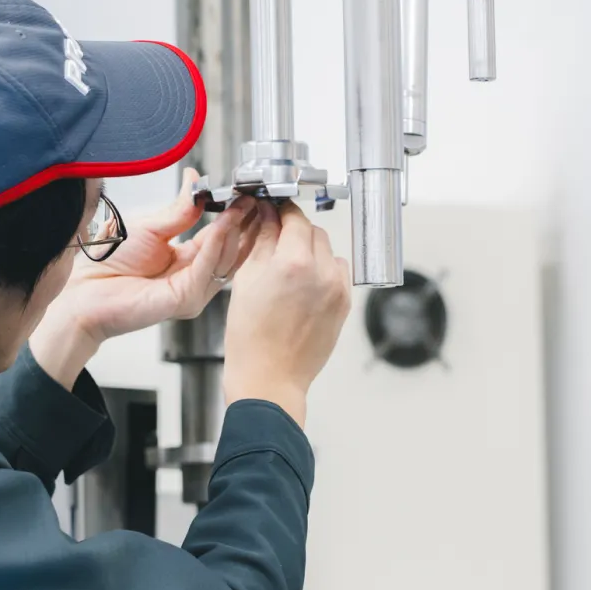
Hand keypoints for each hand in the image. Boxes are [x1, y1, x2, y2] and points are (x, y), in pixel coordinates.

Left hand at [30, 170, 256, 387]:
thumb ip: (180, 210)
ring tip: (242, 204)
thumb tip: (195, 181)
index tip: (246, 194)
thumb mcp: (151, 227)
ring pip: (225, 259)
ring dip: (235, 229)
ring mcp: (192, 290)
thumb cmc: (108, 263)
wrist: (84, 290)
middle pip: (231, 250)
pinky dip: (217, 245)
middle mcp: (192, 276)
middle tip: (256, 197)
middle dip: (244, 222)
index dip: (235, 215)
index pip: (221, 237)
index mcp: (185, 259)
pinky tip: (223, 224)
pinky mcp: (186, 300)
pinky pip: (207, 269)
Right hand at [223, 200, 351, 427]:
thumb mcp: (246, 281)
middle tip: (274, 243)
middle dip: (294, 232)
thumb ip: (262, 241)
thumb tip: (268, 217)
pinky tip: (301, 288)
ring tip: (288, 272)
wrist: (269, 378)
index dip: (280, 210)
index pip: (294, 217)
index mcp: (294, 262)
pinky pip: (336, 273)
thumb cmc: (251, 339)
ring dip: (309, 251)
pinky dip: (322, 272)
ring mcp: (338, 288)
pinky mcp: (344, 304)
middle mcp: (322, 272)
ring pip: (327, 250)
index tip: (272, 211)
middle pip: (313, 231)